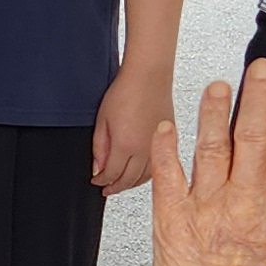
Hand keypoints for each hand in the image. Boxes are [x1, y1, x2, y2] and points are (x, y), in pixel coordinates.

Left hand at [89, 66, 174, 195]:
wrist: (148, 76)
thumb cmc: (125, 91)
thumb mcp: (102, 120)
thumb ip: (99, 147)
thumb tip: (97, 168)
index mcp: (125, 145)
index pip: (111, 175)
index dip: (102, 181)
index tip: (96, 181)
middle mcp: (144, 150)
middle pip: (129, 180)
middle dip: (115, 187)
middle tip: (106, 189)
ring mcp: (157, 146)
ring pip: (145, 177)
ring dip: (131, 183)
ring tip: (121, 184)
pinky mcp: (169, 140)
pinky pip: (157, 166)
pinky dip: (147, 174)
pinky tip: (140, 173)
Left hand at [150, 62, 265, 265]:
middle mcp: (248, 204)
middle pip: (256, 137)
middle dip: (261, 96)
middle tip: (263, 67)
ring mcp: (208, 209)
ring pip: (212, 146)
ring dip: (215, 111)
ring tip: (218, 85)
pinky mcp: (172, 220)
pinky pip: (167, 173)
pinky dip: (166, 147)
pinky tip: (167, 126)